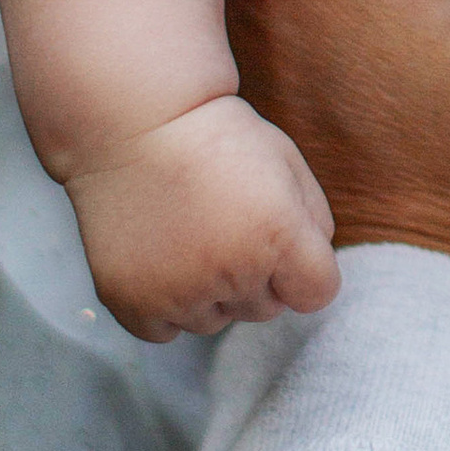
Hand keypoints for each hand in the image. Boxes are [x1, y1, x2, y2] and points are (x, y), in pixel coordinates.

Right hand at [60, 92, 339, 345]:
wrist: (133, 119)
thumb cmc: (216, 136)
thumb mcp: (287, 162)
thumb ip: (315, 223)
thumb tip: (309, 277)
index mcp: (277, 234)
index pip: (317, 293)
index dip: (303, 267)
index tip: (279, 236)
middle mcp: (231, 271)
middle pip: (267, 309)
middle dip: (258, 275)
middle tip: (225, 223)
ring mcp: (177, 291)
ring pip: (216, 322)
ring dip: (212, 291)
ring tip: (189, 235)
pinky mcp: (132, 302)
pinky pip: (166, 330)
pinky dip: (166, 306)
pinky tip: (162, 260)